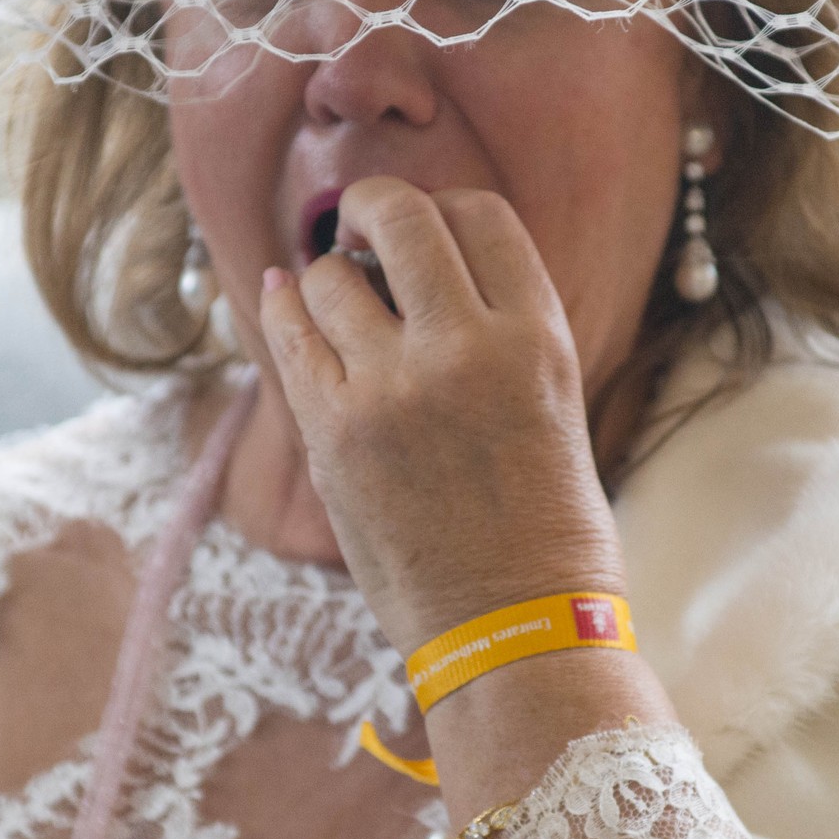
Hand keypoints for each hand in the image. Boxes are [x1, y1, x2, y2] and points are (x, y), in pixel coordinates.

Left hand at [255, 176, 628, 655]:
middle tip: (358, 224)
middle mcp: (467, 348)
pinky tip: (285, 301)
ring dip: (328, 279)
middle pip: (401, 217)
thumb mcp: (556, 407)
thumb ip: (499, 335)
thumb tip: (418, 275)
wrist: (515, 631)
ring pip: (329, 277)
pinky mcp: (334, 433)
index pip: (480, 215)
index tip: (422, 231)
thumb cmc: (546, 532)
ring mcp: (393, 389)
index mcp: (539, 338)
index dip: (443, 210)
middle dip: (371, 206)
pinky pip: (289, 336)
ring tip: (337, 304)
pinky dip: (283, 309)